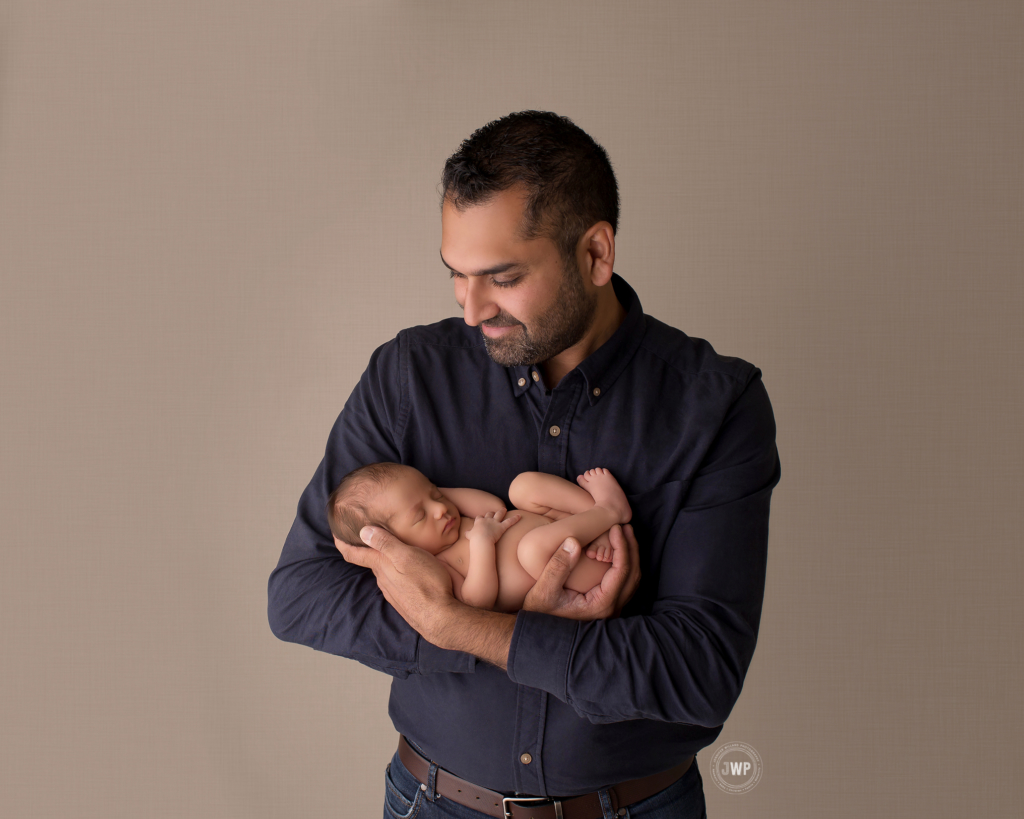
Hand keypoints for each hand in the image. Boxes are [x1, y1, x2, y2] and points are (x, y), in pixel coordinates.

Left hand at [335, 526, 456, 642]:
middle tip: (367, 533)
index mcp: (381, 566)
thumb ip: (386, 543)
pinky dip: (394, 572)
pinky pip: (394, 582)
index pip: (354, 554)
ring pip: (383, 572)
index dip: (342, 543)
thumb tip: (363, 531)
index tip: (335, 532)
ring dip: (383, 561)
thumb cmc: (427, 583)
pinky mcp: (403, 601)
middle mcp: (382, 580)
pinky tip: (405, 569)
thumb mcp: (407, 556)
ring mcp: (392, 592)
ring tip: (389, 548)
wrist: (441, 619)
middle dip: (366, 548)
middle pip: (370, 561)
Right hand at [467, 509, 520, 542]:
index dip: (480, 518)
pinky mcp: (502, 527)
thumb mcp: (469, 535)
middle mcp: (487, 520)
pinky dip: (515, 519)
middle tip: (492, 512)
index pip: (479, 517)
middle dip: (491, 513)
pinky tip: (520, 516)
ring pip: (499, 514)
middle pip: (489, 513)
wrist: (481, 540)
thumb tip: (466, 533)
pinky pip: (509, 522)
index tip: (481, 519)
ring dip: (502, 511)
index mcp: (479, 521)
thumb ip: (468, 533)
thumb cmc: (474, 539)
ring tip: (504, 509)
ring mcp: (495, 523)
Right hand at [523, 523, 640, 619]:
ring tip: (624, 535)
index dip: (622, 546)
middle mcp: (610, 609)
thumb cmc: (538, 611)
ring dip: (630, 556)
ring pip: (631, 580)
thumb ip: (558, 566)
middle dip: (631, 548)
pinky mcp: (605, 606)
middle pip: (632, 574)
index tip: (616, 528)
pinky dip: (624, 565)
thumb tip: (574, 541)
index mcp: (601, 604)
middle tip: (625, 526)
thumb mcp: (543, 589)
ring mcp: (610, 609)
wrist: (538, 633)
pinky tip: (615, 552)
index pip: (622, 571)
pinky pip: (623, 583)